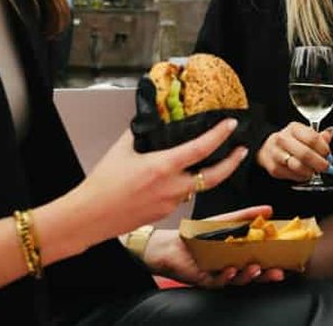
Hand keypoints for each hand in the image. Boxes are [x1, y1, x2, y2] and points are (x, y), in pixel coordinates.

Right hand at [71, 118, 247, 245]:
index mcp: (163, 167)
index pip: (201, 149)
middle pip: (215, 176)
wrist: (91, 216)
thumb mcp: (123, 149)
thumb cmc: (103, 183)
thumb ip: (142, 132)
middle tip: (241, 150)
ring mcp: (171, 203)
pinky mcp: (165, 213)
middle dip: (233, 162)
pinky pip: (183, 197)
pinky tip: (181, 177)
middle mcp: (172, 187)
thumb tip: (152, 117)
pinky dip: (187, 185)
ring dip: (209, 174)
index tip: (230, 125)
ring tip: (215, 161)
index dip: (219, 135)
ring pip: (198, 187)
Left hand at [143, 205, 285, 287]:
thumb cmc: (197, 233)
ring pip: (238, 279)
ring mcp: (219, 274)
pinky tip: (231, 269)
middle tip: (276, 271)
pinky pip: (219, 281)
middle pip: (252, 273)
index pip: (259, 259)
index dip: (272, 261)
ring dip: (248, 275)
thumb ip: (247, 215)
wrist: (170, 243)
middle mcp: (231, 265)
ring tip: (255, 268)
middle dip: (266, 274)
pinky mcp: (206, 279)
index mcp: (237, 254)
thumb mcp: (226, 220)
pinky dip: (226, 276)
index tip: (285, 260)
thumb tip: (268, 209)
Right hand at [257, 122, 332, 180]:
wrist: (270, 149)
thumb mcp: (305, 134)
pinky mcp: (274, 168)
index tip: (329, 155)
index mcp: (294, 128)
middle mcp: (283, 139)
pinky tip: (304, 173)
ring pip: (298, 166)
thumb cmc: (292, 142)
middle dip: (319, 163)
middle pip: (305, 153)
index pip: (312, 138)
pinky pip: (292, 176)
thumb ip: (319, 136)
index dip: (323, 149)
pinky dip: (302, 177)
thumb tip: (330, 132)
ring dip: (310, 171)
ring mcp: (276, 154)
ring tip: (314, 171)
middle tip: (327, 168)